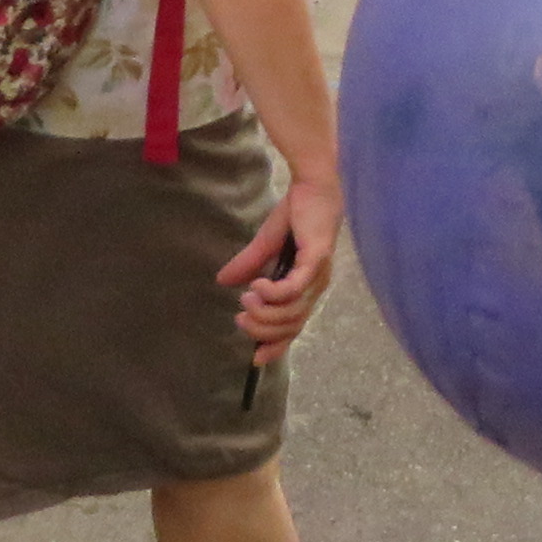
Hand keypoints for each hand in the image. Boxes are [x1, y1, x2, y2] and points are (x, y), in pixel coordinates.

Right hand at [220, 174, 347, 362]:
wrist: (313, 183)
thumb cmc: (297, 212)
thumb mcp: (266, 243)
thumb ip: (247, 265)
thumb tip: (222, 282)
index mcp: (307, 286)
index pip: (295, 325)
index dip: (277, 344)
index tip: (255, 359)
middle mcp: (316, 285)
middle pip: (292, 325)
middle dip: (264, 329)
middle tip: (240, 318)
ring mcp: (318, 274)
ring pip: (293, 311)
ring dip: (265, 312)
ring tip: (245, 300)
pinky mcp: (316, 259)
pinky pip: (294, 288)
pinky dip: (273, 294)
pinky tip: (257, 287)